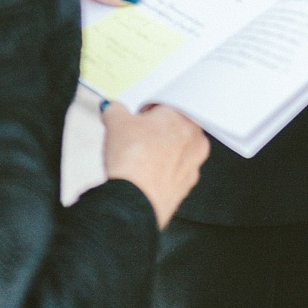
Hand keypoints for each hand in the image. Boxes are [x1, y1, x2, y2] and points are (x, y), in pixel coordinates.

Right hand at [103, 102, 208, 227]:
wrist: (132, 201)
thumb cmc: (131, 160)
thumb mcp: (115, 123)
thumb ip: (115, 110)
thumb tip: (112, 109)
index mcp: (182, 116)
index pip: (167, 105)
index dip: (148, 111)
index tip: (137, 120)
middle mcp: (195, 138)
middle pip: (175, 127)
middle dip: (157, 131)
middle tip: (137, 137)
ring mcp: (194, 164)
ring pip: (178, 150)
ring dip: (163, 151)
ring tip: (140, 158)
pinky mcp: (187, 186)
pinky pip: (176, 171)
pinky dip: (164, 171)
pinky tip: (146, 174)